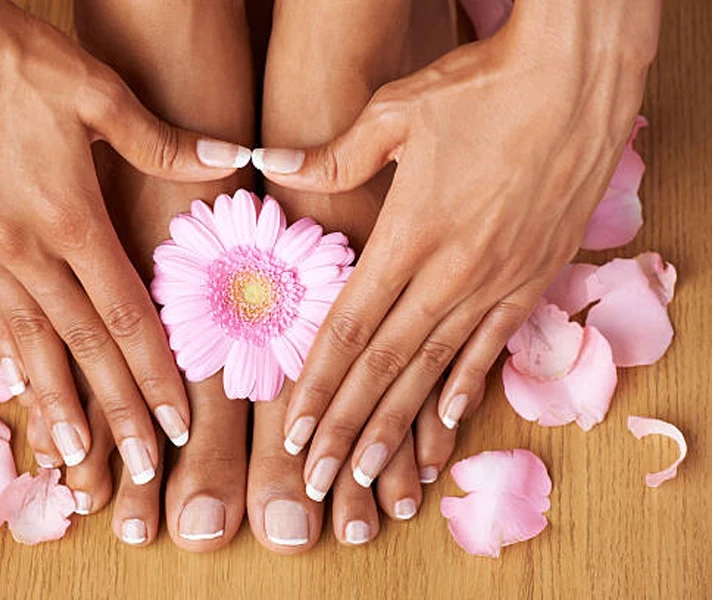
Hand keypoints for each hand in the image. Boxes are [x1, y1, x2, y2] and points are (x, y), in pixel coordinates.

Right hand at [0, 0, 250, 479]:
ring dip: (57, 408)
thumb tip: (230, 160)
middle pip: (82, 349)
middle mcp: (24, 249)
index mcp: (68, 217)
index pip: (125, 319)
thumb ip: (162, 141)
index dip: (156, 377)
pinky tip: (26, 392)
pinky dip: (12, 362)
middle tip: (140, 473)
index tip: (179, 425)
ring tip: (77, 464)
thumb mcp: (95, 89)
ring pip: (29, 346)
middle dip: (117, 416)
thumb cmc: (9, 55)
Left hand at [254, 0, 659, 493]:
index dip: (317, 388)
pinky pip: (493, 346)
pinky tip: (445, 428)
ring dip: (400, 428)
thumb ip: (332, 155)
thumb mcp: (395, 109)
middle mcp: (449, 272)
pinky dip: (465, 388)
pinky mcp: (535, 278)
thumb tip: (271, 163)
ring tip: (371, 478)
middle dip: (347, 430)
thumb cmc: (483, 85)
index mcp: (407, 235)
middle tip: (319, 481)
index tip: (293, 435)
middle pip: (384, 366)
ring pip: (435, 370)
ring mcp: (496, 281)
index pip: (347, 330)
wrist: (581, 78)